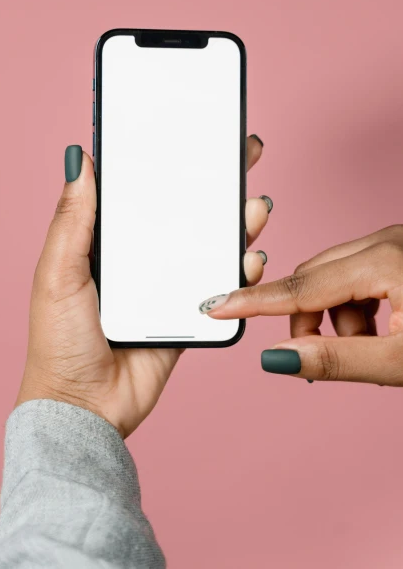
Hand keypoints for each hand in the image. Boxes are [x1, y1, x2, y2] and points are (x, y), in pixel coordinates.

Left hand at [16, 135, 270, 436]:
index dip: (169, 161)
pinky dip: (240, 270)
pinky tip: (249, 256)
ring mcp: (168, 285)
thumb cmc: (59, 341)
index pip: (143, 191)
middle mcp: (142, 257)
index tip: (196, 132)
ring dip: (236, 223)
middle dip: (217, 183)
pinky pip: (221, 286)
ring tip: (253, 207)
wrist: (85, 407)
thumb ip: (73, 219)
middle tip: (245, 154)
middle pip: (186, 211)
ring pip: (210, 244)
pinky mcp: (190, 314)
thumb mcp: (58, 272)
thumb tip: (79, 158)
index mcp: (108, 241)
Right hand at [202, 225, 402, 384]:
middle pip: (313, 279)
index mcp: (383, 259)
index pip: (300, 286)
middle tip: (328, 358)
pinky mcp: (397, 251)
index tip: (218, 307)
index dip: (255, 302)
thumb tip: (279, 358)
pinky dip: (354, 306)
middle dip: (312, 322)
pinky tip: (381, 329)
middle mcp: (385, 240)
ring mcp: (392, 243)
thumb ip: (337, 360)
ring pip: (332, 278)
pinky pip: (354, 275)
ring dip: (337, 318)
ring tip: (371, 347)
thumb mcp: (400, 361)